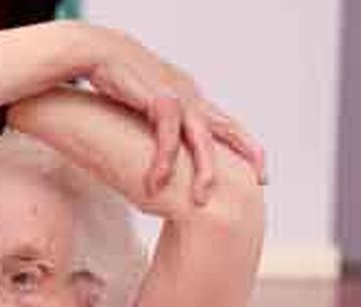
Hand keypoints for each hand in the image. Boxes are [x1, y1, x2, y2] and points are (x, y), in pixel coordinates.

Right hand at [88, 35, 265, 202]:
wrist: (98, 53)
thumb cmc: (120, 83)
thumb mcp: (150, 108)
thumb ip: (162, 130)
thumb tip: (164, 161)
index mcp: (194, 101)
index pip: (229, 125)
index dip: (248, 148)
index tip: (262, 174)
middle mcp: (193, 98)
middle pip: (229, 127)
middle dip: (249, 154)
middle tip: (261, 181)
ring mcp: (178, 96)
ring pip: (201, 138)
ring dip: (204, 170)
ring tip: (201, 198)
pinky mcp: (159, 98)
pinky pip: (167, 134)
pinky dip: (163, 160)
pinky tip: (155, 183)